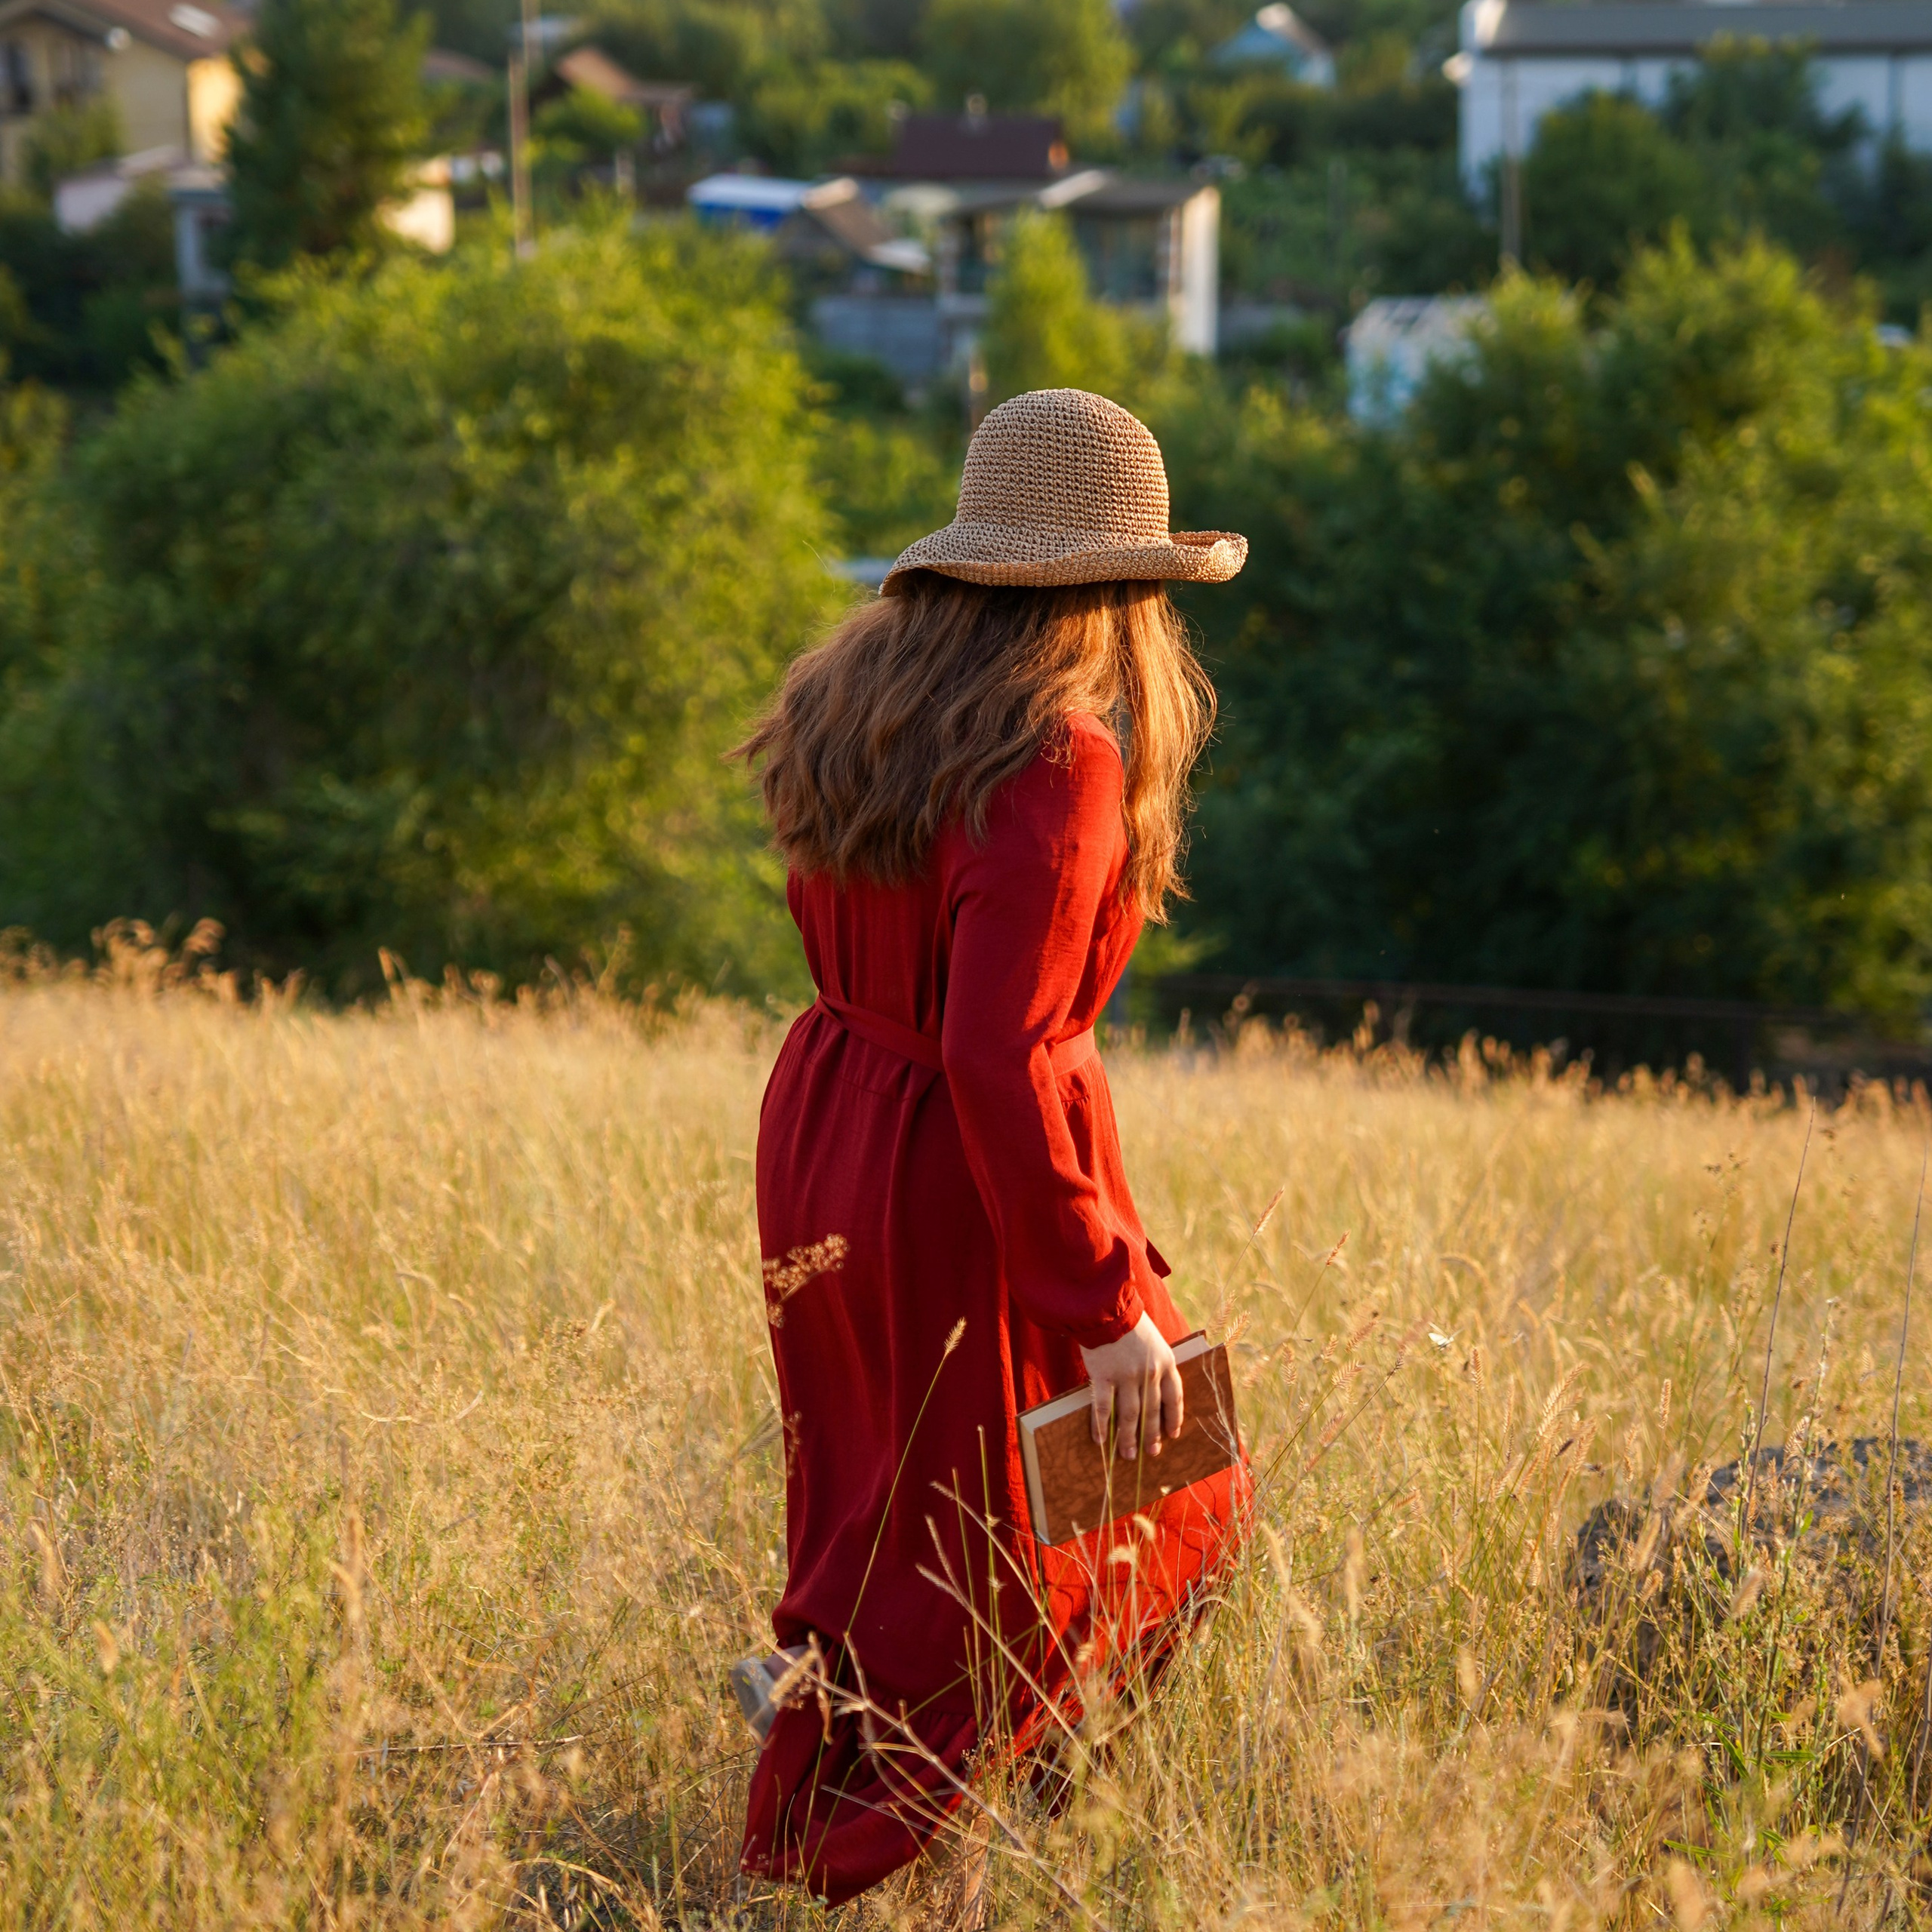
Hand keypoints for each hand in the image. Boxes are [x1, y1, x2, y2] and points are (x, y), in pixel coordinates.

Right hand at [1079, 1313, 1182, 1462]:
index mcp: (1166, 1362)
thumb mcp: (1153, 1340)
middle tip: (1151, 1452)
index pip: (1174, 1397)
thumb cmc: (1129, 1320)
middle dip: (1151, 1435)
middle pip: (1152, 1411)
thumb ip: (1156, 1362)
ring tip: (1127, 1455)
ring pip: (1130, 1415)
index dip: (1174, 1418)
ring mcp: (1126, 1376)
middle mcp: (1149, 1373)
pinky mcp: (1104, 1376)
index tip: (1173, 1434)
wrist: (1107, 1306)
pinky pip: (1103, 1407)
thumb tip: (1152, 1388)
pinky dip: (1102, 1425)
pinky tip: (1101, 1440)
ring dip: (1128, 1438)